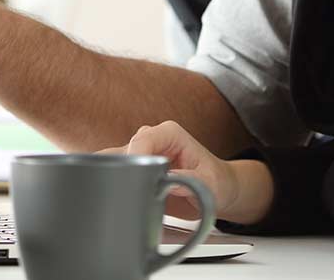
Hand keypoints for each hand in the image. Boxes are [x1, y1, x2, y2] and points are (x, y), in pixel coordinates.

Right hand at [122, 120, 272, 223]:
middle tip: (128, 195)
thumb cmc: (216, 182)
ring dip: (116, 180)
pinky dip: (114, 185)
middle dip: (122, 172)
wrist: (218, 190)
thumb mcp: (209, 183)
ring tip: (126, 199)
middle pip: (124, 150)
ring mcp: (142, 154)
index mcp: (169, 133)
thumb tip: (167, 184)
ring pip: (115, 161)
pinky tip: (120, 199)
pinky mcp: (136, 169)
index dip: (135, 158)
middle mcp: (152, 139)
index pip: (143, 140)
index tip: (133, 180)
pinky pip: (116, 173)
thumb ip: (189, 181)